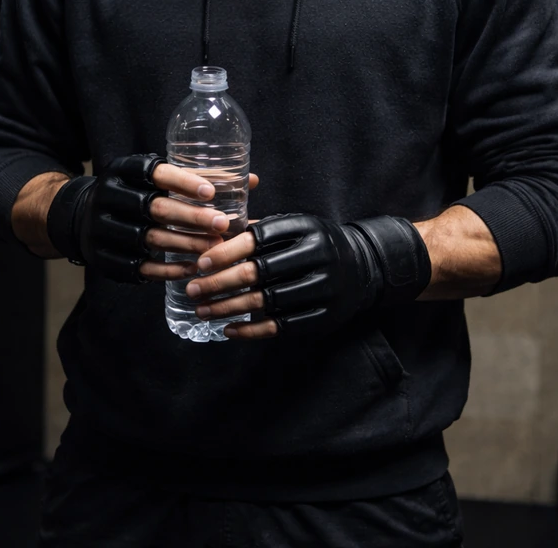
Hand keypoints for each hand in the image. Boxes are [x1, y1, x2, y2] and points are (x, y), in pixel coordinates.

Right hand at [46, 153, 258, 282]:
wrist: (81, 217)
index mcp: (124, 171)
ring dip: (185, 245)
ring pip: (150, 239)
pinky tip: (192, 268)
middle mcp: (110, 198)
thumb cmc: (134, 192)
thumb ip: (198, 178)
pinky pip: (140, 267)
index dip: (183, 183)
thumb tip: (251, 181)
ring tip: (214, 248)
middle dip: (191, 218)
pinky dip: (168, 269)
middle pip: (155, 209)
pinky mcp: (106, 258)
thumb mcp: (155, 177)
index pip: (155, 173)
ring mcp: (104, 230)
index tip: (211, 192)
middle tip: (222, 225)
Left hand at [186, 214, 431, 339]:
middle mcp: (319, 256)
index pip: (259, 239)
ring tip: (203, 310)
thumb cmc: (315, 244)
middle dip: (221, 282)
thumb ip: (258, 232)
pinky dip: (251, 330)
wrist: (364, 268)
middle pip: (260, 272)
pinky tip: (229, 329)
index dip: (226, 252)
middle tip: (193, 289)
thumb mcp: (295, 227)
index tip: (201, 263)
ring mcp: (325, 288)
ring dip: (229, 308)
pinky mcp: (326, 316)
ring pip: (267, 302)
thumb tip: (209, 238)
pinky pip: (282, 327)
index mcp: (307, 228)